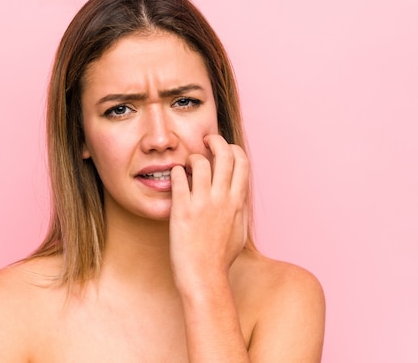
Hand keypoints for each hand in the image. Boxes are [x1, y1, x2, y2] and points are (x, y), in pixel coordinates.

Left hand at [169, 134, 249, 290]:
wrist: (204, 277)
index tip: (222, 148)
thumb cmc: (220, 259)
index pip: (242, 162)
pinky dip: (176, 172)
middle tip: (204, 142)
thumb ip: (238, 209)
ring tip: (186, 164)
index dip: (232, 149)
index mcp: (237, 202)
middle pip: (225, 154)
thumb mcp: (239, 231)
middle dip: (214, 141)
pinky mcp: (183, 210)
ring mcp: (203, 203)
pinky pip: (178, 178)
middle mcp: (223, 199)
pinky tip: (174, 177)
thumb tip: (238, 196)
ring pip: (200, 162)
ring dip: (191, 157)